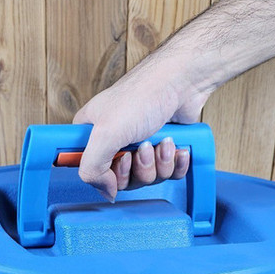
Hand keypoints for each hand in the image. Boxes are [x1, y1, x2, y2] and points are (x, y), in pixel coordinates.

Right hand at [73, 53, 207, 199]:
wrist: (182, 81)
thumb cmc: (143, 95)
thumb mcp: (105, 133)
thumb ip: (92, 168)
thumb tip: (106, 192)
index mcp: (93, 135)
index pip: (92, 171)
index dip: (108, 174)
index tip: (119, 159)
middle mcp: (115, 141)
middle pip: (123, 180)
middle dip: (139, 168)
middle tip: (143, 148)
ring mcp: (140, 145)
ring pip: (147, 178)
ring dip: (159, 164)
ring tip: (163, 142)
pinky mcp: (163, 148)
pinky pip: (168, 173)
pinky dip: (175, 164)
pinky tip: (176, 148)